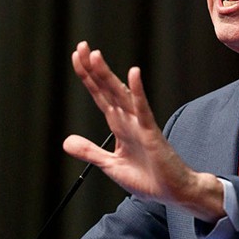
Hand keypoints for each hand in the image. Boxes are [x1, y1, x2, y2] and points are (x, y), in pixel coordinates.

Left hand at [63, 42, 224, 221]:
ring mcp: (140, 124)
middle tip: (81, 46)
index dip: (88, 77)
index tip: (76, 58)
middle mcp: (128, 119)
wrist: (172, 192)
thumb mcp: (110, 165)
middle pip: (107, 89)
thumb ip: (90, 152)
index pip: (100, 95)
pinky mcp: (152, 132)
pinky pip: (143, 109)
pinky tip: (133, 74)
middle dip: (93, 68)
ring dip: (107, 75)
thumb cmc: (147, 178)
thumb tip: (66, 142)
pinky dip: (138, 91)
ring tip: (95, 55)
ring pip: (120, 94)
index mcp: (119, 126)